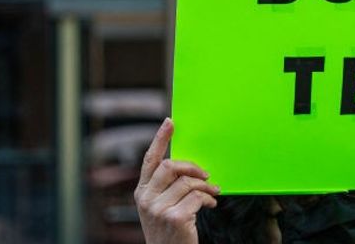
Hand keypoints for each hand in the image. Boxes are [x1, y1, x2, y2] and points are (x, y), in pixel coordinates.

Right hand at [134, 118, 220, 243]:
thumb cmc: (169, 232)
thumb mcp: (160, 208)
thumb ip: (166, 188)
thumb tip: (188, 167)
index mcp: (141, 193)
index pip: (150, 160)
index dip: (160, 139)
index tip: (170, 123)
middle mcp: (146, 199)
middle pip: (171, 166)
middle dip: (192, 167)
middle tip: (206, 174)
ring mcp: (158, 209)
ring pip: (188, 182)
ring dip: (206, 187)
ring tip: (213, 194)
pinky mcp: (174, 217)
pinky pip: (198, 197)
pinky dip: (209, 199)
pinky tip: (211, 205)